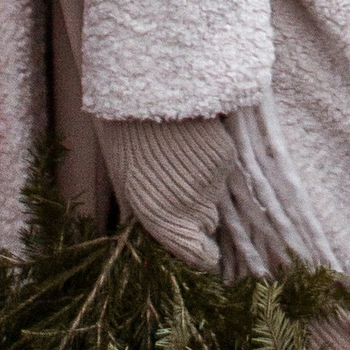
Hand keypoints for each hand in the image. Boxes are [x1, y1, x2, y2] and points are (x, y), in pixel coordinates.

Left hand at [96, 114, 237, 267]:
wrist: (144, 94)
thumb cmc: (126, 140)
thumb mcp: (126, 185)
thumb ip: (146, 217)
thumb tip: (162, 239)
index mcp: (161, 218)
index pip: (199, 255)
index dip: (204, 256)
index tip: (206, 252)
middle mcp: (190, 206)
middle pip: (208, 224)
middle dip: (198, 215)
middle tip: (180, 189)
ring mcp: (210, 182)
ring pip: (216, 196)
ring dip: (204, 186)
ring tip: (182, 160)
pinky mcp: (224, 158)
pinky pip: (223, 172)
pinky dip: (212, 165)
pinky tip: (194, 146)